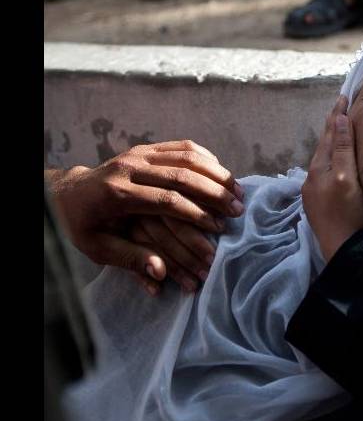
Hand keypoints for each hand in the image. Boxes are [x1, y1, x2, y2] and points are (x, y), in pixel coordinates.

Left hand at [46, 140, 242, 290]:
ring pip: (187, 156)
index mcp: (117, 194)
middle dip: (215, 192)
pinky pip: (182, 146)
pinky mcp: (146, 147)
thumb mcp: (98, 249)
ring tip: (238, 191)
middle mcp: (130, 168)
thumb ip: (130, 260)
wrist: (66, 193)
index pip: (167, 201)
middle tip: (239, 208)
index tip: (219, 227)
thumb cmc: (84, 225)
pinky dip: (206, 158)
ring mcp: (138, 153)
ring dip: (217, 173)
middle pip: (182, 175)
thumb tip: (160, 274)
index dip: (197, 214)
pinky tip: (221, 173)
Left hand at [303, 96, 362, 261]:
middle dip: (331, 129)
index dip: (336, 116)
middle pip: (323, 147)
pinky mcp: (320, 208)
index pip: (328, 136)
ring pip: (324, 162)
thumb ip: (342, 149)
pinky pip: (326, 175)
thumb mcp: (346, 177)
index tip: (343, 97)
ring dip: (331, 145)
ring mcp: (314, 195)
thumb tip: (338, 119)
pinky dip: (333, 162)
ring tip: (341, 133)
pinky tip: (338, 165)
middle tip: (341, 110)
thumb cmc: (350, 214)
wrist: (345, 252)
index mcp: (318, 170)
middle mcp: (312, 180)